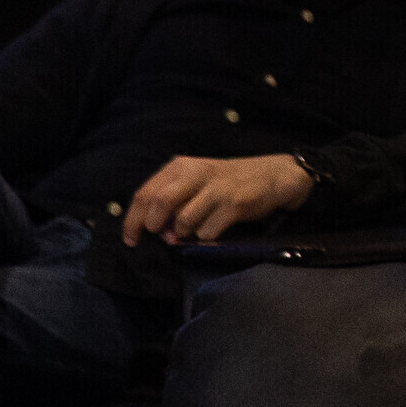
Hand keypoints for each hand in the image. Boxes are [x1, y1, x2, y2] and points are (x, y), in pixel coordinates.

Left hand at [120, 153, 312, 245]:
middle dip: (155, 225)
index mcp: (180, 167)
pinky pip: (207, 232)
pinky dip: (205, 238)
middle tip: (163, 235)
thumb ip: (172, 202)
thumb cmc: (227, 182)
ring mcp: (216, 188)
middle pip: (159, 202)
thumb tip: (158, 232)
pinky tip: (215, 228)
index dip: (133, 220)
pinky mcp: (234, 204)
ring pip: (183, 220)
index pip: (145, 194)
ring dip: (183, 233)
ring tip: (195, 228)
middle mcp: (196, 173)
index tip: (131, 239)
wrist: (274, 175)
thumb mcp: (195, 182)